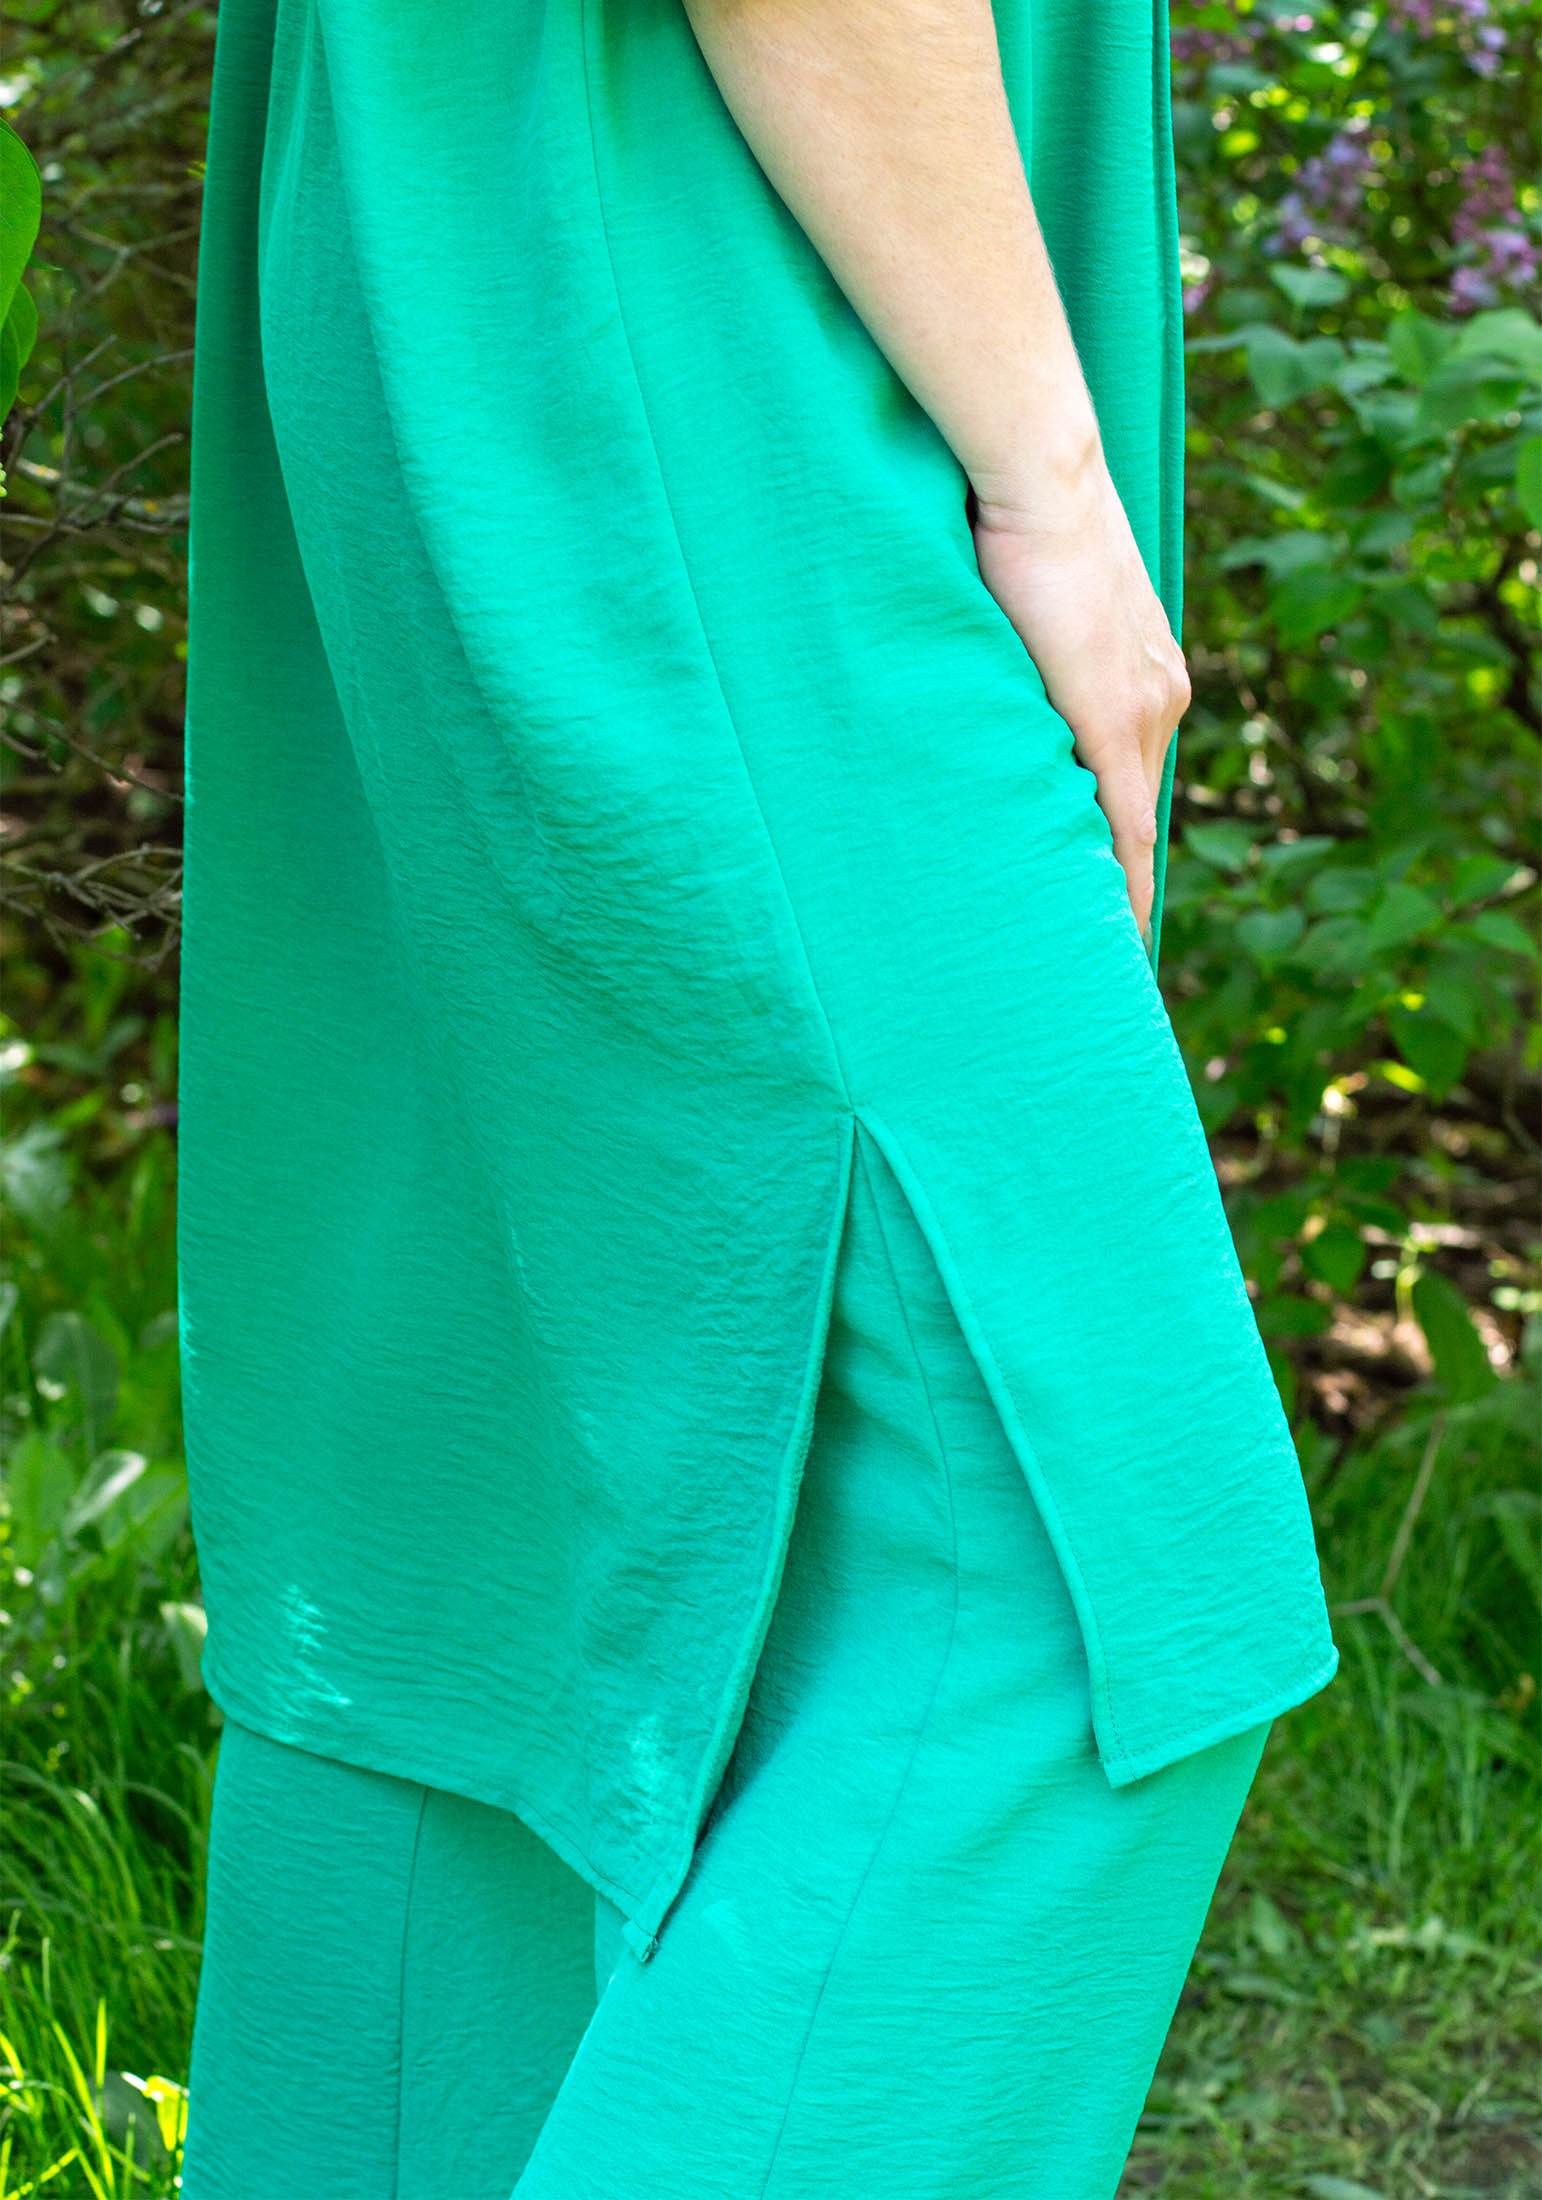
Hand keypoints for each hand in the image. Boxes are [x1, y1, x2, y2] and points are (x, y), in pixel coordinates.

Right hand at [970, 457, 1189, 949]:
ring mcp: (1143, 708)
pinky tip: (1110, 928)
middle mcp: (1162, 696)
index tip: (1108, 885)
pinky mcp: (1110, 720)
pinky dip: (1120, 879)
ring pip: (1134, 826)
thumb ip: (1026, 652)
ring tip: (1093, 947)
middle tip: (1096, 938)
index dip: (1122, 835)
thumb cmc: (1018, 517)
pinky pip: (1123, 824)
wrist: (1042, 475)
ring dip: (1118, 886)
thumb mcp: (1029, 601)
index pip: (1134, 775)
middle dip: (1122, 874)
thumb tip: (984, 676)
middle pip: (1139, 809)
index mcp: (1147, 670)